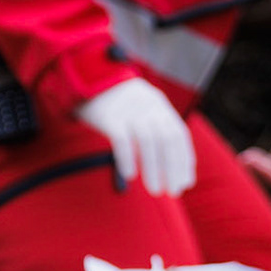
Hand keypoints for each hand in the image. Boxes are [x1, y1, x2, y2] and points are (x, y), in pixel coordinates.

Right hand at [76, 77, 195, 196]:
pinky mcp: (108, 115)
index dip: (184, 160)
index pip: (179, 135)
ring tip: (155, 190)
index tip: (185, 183)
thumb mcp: (141, 110)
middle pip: (167, 139)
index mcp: (160, 105)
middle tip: (173, 192)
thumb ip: (155, 132)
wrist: (85, 77)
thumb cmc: (117, 105)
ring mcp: (129, 109)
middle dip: (173, 168)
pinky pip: (121, 138)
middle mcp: (149, 105)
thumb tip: (168, 170)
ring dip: (154, 168)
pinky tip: (130, 175)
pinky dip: (128, 157)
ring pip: (147, 140)